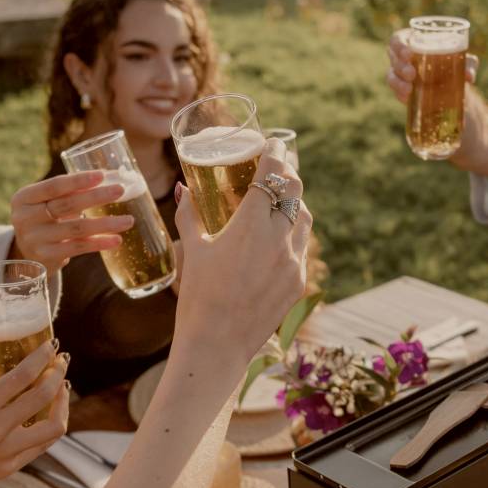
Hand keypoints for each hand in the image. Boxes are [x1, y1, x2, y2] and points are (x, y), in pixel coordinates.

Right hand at [0, 343, 68, 487]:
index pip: (23, 376)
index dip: (42, 357)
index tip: (50, 345)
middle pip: (43, 396)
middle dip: (57, 373)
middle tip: (60, 361)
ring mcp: (7, 452)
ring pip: (54, 426)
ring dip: (62, 403)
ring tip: (60, 388)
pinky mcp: (11, 466)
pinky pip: (42, 444)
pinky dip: (50, 424)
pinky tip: (49, 412)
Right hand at [10, 172, 134, 271]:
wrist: (25, 254)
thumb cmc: (43, 219)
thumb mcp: (47, 203)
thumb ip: (69, 192)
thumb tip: (110, 179)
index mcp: (24, 198)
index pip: (53, 186)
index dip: (78, 181)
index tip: (102, 175)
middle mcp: (25, 218)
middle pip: (66, 205)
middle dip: (96, 197)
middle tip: (120, 190)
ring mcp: (35, 239)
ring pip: (76, 228)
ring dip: (105, 224)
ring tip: (128, 220)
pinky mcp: (47, 257)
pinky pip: (78, 248)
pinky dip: (99, 243)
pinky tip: (116, 240)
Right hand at [171, 138, 311, 363]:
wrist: (217, 344)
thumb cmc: (197, 296)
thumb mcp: (191, 250)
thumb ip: (189, 214)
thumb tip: (182, 188)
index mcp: (250, 224)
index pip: (272, 175)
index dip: (275, 153)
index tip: (273, 142)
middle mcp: (279, 239)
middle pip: (295, 191)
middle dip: (288, 173)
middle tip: (280, 165)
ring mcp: (293, 261)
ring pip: (304, 218)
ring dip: (295, 203)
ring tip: (282, 199)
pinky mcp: (299, 282)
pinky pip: (301, 248)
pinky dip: (293, 235)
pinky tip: (280, 236)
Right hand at [386, 28, 478, 104]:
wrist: (454, 86)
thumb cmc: (456, 64)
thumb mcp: (465, 61)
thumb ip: (469, 64)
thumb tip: (469, 76)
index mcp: (414, 41)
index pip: (397, 39)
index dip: (399, 46)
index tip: (409, 54)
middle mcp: (404, 57)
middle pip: (393, 57)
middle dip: (400, 66)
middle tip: (412, 74)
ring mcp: (401, 74)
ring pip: (391, 75)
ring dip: (397, 82)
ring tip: (409, 89)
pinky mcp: (403, 90)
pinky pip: (396, 91)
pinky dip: (400, 94)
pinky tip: (407, 98)